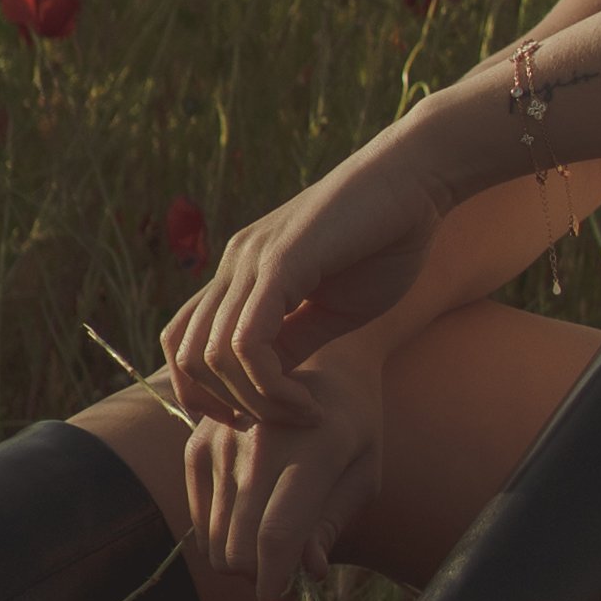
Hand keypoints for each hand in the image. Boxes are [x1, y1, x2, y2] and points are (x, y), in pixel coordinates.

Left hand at [161, 125, 447, 429]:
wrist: (416, 179)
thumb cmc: (386, 240)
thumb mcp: (331, 309)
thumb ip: (291, 343)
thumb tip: (263, 389)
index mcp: (241, 274)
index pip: (183, 343)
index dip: (204, 395)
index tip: (256, 419)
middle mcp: (234, 265)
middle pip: (187, 358)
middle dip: (228, 408)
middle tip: (281, 421)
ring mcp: (252, 261)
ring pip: (212, 357)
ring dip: (255, 403)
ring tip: (302, 412)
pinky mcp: (280, 263)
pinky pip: (247, 343)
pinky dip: (271, 387)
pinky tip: (307, 401)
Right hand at [184, 351, 382, 600]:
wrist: (321, 362)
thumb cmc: (354, 427)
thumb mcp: (363, 474)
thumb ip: (333, 523)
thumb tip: (307, 570)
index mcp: (315, 450)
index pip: (278, 535)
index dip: (274, 579)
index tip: (276, 597)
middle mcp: (262, 442)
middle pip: (239, 543)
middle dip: (256, 575)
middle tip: (277, 574)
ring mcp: (224, 438)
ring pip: (215, 537)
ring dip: (238, 558)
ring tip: (265, 550)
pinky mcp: (198, 441)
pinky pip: (198, 515)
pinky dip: (218, 534)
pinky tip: (245, 525)